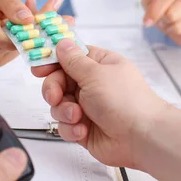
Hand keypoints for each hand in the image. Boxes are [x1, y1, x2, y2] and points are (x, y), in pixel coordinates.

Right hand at [0, 0, 66, 65]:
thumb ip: (12, 5)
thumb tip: (29, 19)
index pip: (10, 39)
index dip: (33, 33)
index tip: (55, 23)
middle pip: (19, 43)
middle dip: (42, 29)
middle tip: (68, 19)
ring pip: (21, 46)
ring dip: (38, 31)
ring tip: (54, 14)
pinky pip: (18, 48)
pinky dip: (29, 35)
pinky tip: (37, 21)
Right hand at [32, 40, 167, 167]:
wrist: (141, 137)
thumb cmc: (125, 101)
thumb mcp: (95, 73)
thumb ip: (73, 60)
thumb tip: (62, 43)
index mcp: (99, 65)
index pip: (69, 57)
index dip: (52, 62)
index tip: (39, 67)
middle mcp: (93, 84)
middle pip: (58, 82)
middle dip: (54, 90)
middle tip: (55, 96)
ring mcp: (89, 107)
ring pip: (59, 105)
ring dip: (64, 111)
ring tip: (78, 116)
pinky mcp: (85, 128)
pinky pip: (65, 125)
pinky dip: (71, 128)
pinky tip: (83, 130)